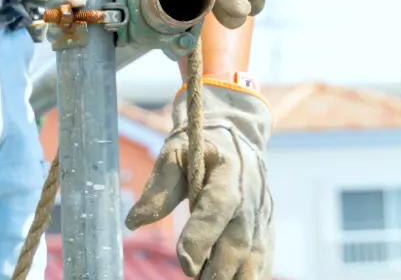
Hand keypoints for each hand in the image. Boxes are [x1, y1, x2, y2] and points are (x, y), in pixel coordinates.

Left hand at [125, 81, 272, 279]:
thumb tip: (133, 222)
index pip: (216, 209)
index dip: (201, 238)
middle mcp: (250, 198)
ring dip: (235, 277)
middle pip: (237, 243)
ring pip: (254, 258)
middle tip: (197, 279)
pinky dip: (251, 276)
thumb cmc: (201, 146)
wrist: (237, 135)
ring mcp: (262, 215)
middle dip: (217, 271)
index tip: (184, 262)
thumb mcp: (176, 153)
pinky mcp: (266, 228)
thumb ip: (159, 187)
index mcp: (227, 175)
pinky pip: (263, 260)